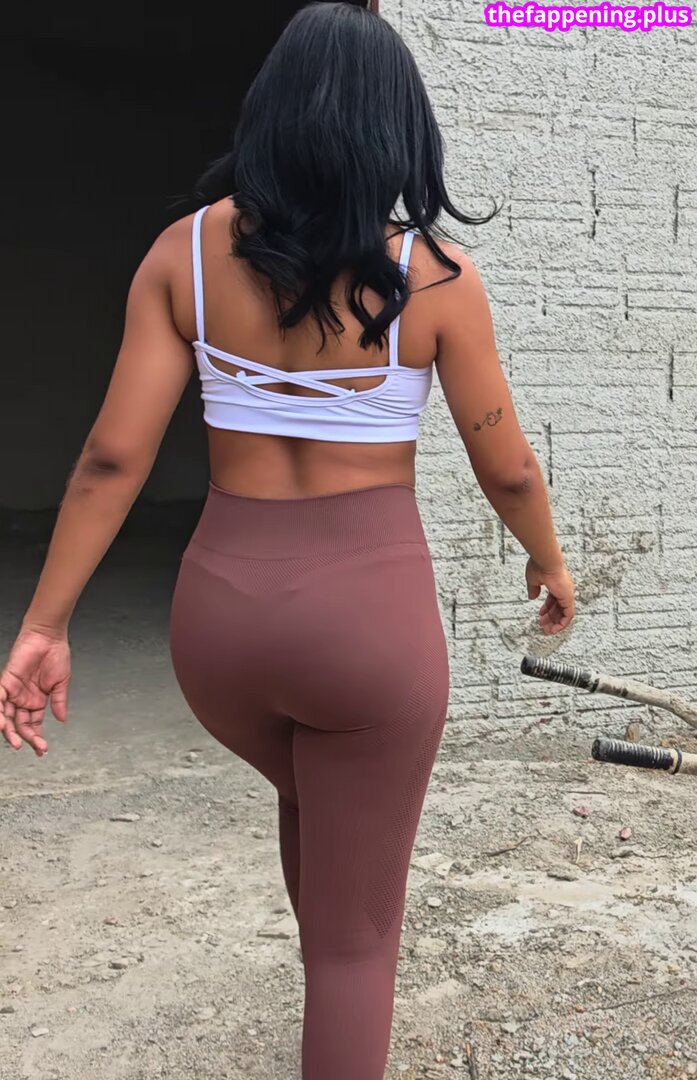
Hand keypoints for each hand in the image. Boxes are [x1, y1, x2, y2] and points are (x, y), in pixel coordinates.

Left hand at [0, 627, 70, 754]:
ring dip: (9, 731)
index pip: (33, 725)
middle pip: (19, 725)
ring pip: (6, 716)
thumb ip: (59, 702)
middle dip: (25, 738)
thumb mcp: (61, 683)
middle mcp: (23, 698)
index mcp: (37, 701)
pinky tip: (3, 724)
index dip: (36, 738)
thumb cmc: (56, 655)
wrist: (48, 637)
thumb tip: (62, 719)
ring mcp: (13, 691)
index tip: (42, 749)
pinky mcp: (6, 682)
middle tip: (32, 747)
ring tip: (16, 742)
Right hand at [526, 559, 575, 634]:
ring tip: (548, 630)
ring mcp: (567, 594)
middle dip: (551, 618)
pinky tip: (555, 628)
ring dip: (556, 623)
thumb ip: (533, 589)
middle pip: (559, 608)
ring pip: (564, 613)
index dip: (547, 609)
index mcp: (557, 584)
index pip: (554, 600)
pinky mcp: (568, 598)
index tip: (541, 615)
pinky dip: (562, 623)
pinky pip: (569, 615)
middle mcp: (564, 589)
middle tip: (544, 625)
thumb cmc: (540, 565)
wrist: (546, 561)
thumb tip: (532, 597)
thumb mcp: (533, 580)